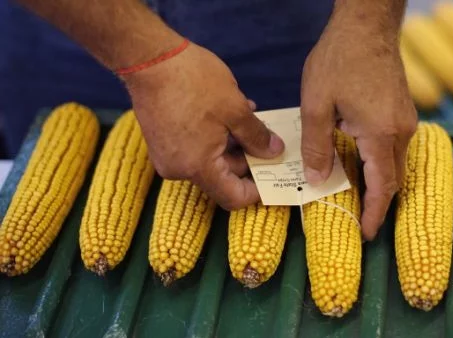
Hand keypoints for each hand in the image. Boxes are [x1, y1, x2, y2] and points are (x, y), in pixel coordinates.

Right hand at [122, 41, 284, 209]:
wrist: (147, 58)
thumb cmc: (192, 82)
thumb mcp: (235, 109)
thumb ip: (257, 136)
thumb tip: (274, 152)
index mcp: (198, 167)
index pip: (232, 198)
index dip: (255, 191)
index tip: (272, 174)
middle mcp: (179, 169)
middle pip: (222, 177)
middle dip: (246, 158)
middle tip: (266, 136)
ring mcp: (167, 156)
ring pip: (209, 160)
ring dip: (232, 143)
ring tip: (248, 116)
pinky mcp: (161, 141)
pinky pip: (194, 148)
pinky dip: (214, 136)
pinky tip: (227, 113)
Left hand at [301, 7, 417, 239]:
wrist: (367, 26)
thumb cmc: (339, 60)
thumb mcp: (316, 104)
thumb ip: (317, 146)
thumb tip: (317, 179)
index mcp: (381, 134)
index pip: (382, 187)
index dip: (373, 214)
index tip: (365, 233)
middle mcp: (401, 131)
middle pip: (393, 179)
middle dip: (376, 202)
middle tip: (355, 217)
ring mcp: (405, 120)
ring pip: (394, 163)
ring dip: (377, 181)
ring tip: (352, 192)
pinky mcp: (402, 111)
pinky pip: (393, 147)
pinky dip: (378, 162)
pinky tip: (356, 161)